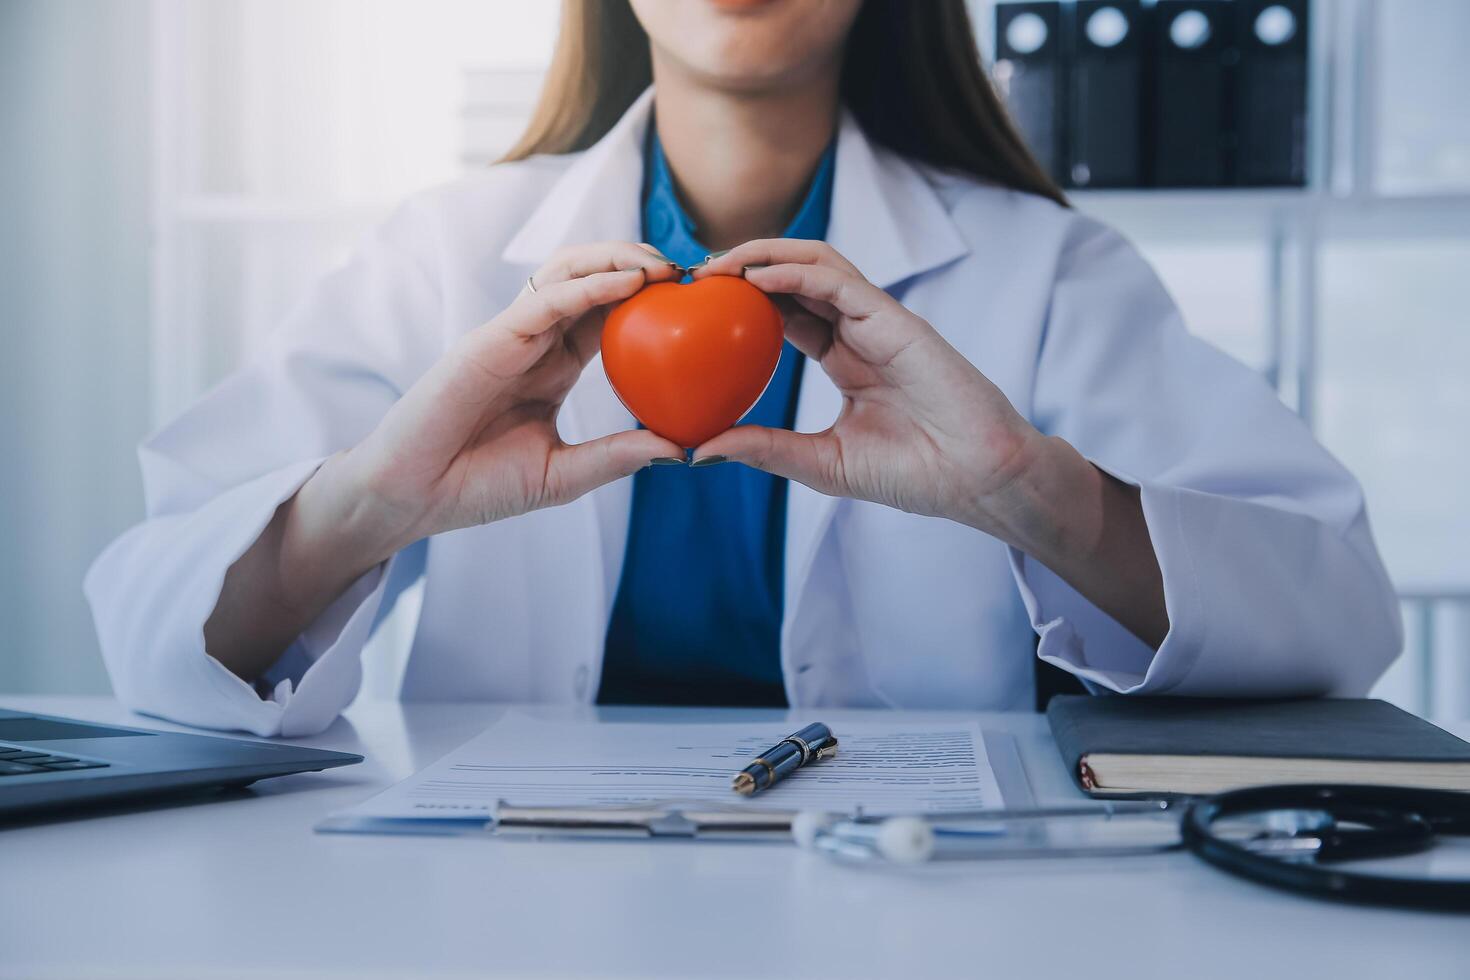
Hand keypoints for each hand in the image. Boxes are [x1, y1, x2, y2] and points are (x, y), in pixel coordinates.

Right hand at [332, 241, 685, 557]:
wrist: (413, 498)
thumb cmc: (479, 488)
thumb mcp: (563, 476)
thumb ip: (616, 458)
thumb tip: (682, 449)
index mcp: (554, 366)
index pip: (611, 315)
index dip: (652, 300)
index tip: (700, 302)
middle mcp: (536, 341)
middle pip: (593, 279)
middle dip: (641, 263)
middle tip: (691, 273)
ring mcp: (511, 336)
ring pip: (569, 272)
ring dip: (619, 259)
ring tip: (664, 267)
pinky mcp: (489, 340)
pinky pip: (546, 300)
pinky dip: (589, 286)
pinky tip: (629, 283)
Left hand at [690, 240, 1045, 538]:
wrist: (979, 478)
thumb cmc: (915, 474)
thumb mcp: (821, 463)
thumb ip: (764, 449)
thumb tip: (697, 450)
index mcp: (844, 358)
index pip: (783, 314)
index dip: (740, 302)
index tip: (692, 307)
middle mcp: (858, 330)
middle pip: (793, 278)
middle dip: (741, 267)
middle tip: (691, 275)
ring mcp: (877, 320)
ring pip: (813, 264)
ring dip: (762, 255)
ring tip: (715, 265)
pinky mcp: (895, 318)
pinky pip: (837, 281)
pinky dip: (793, 272)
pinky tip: (753, 278)